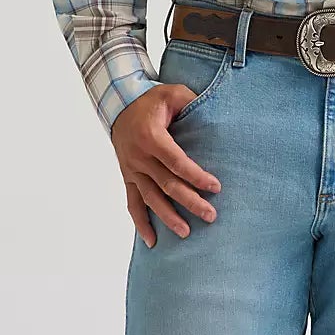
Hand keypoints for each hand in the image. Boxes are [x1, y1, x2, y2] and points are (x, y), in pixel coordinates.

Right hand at [111, 85, 223, 246]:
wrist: (118, 105)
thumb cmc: (150, 101)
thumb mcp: (172, 93)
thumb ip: (191, 101)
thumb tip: (214, 112)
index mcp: (151, 137)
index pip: (176, 162)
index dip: (196, 176)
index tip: (215, 187)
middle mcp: (140, 157)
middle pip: (167, 185)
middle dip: (190, 202)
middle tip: (210, 216)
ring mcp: (132, 170)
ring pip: (151, 199)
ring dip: (168, 217)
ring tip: (186, 233)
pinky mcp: (128, 177)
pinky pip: (133, 203)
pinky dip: (141, 223)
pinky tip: (152, 241)